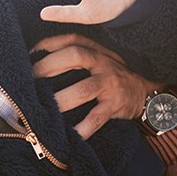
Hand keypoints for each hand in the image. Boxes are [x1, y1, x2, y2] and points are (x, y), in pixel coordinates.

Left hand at [31, 33, 157, 137]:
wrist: (147, 92)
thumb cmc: (112, 75)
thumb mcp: (99, 59)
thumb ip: (77, 56)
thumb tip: (38, 62)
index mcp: (95, 50)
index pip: (70, 39)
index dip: (48, 44)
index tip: (29, 55)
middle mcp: (102, 62)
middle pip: (75, 56)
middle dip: (49, 66)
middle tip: (30, 81)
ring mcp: (110, 83)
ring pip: (83, 89)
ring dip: (61, 99)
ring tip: (44, 110)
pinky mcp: (115, 104)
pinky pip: (97, 117)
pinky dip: (83, 128)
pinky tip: (70, 135)